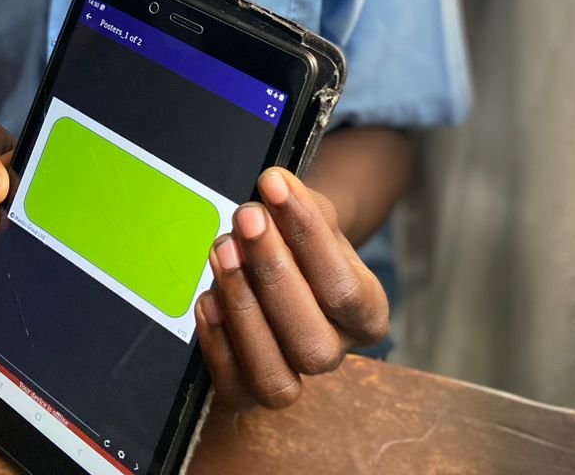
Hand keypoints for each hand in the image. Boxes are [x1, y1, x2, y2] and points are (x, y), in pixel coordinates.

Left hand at [195, 169, 387, 410]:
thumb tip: (275, 185)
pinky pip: (235, 389)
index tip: (273, 184)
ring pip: (275, 377)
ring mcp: (295, 376)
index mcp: (367, 313)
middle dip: (273, 275)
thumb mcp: (311, 214)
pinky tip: (207, 298)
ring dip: (243, 311)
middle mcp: (335, 353)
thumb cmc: (301, 238)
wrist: (287, 260)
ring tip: (223, 250)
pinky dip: (217, 344)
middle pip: (312, 343)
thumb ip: (297, 204)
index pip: (344, 288)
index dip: (307, 235)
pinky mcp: (251, 391)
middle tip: (246, 218)